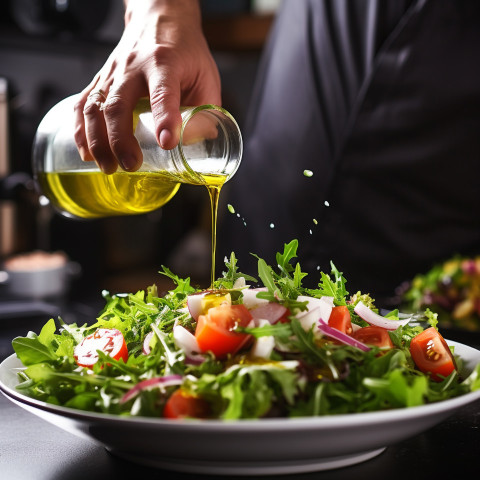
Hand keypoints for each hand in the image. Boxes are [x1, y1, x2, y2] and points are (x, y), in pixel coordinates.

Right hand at [73, 0, 220, 173]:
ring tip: (108, 167)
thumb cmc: (185, 51)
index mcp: (165, 63)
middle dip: (120, 140)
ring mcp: (113, 73)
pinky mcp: (101, 79)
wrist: (158, 19)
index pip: (163, 92)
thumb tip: (200, 146)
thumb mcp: (206, 76)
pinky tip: (87, 152)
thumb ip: (207, 111)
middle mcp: (133, 67)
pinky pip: (83, 105)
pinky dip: (80, 131)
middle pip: (118, 105)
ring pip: (95, 108)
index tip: (167, 143)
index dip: (165, 118)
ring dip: (97, 141)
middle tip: (130, 165)